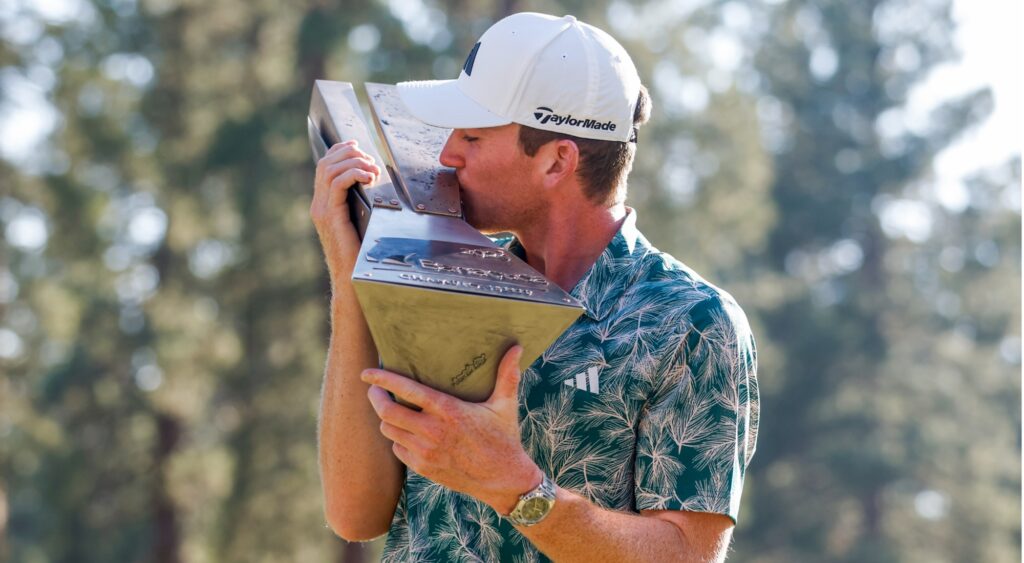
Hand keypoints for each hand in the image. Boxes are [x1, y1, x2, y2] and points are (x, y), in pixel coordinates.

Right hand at [309, 140, 381, 274]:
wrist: (352, 279)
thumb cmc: (361, 255)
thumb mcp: (361, 224)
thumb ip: (361, 206)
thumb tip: (374, 186)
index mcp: (323, 204)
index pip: (324, 166)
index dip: (339, 150)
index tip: (358, 145)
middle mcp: (318, 205)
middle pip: (325, 163)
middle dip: (349, 153)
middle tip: (370, 159)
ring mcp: (321, 210)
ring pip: (330, 170)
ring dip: (354, 163)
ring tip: (373, 169)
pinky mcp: (330, 216)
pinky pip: (337, 184)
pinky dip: (354, 174)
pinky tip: (369, 178)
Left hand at [361, 345, 541, 513]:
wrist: (504, 480)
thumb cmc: (504, 438)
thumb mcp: (505, 404)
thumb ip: (507, 374)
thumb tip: (518, 346)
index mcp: (449, 410)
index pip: (406, 390)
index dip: (382, 380)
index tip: (366, 373)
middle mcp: (433, 431)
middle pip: (387, 411)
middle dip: (375, 398)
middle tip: (374, 390)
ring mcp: (426, 452)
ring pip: (389, 431)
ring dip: (385, 418)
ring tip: (389, 409)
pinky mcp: (423, 468)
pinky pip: (397, 450)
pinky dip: (397, 439)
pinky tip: (405, 432)